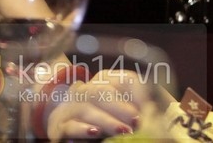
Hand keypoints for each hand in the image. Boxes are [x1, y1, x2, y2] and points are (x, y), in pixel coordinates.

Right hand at [45, 68, 167, 140]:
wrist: (70, 123)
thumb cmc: (106, 115)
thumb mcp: (123, 108)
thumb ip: (136, 106)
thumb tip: (152, 112)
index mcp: (106, 80)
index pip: (124, 79)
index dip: (138, 93)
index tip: (150, 108)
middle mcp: (87, 88)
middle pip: (102, 91)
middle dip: (121, 107)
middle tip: (137, 122)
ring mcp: (71, 106)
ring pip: (86, 107)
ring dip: (106, 120)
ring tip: (124, 131)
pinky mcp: (60, 125)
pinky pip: (69, 125)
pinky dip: (82, 129)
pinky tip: (95, 133)